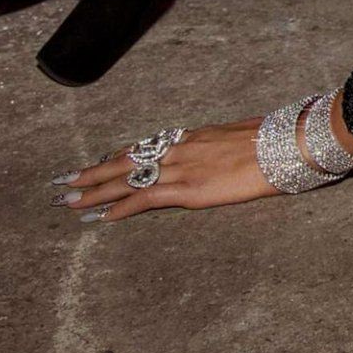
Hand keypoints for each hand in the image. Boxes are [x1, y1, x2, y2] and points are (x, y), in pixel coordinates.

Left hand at [46, 118, 281, 222]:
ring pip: (126, 179)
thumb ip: (237, 140)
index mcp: (196, 136)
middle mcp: (181, 148)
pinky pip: (144, 199)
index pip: (148, 144)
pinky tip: (99, 217)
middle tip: (64, 180)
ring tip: (67, 200)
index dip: (121, 154)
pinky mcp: (188, 189)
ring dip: (94, 191)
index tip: (100, 160)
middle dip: (94, 171)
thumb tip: (244, 143)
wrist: (288, 144)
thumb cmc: (278, 139)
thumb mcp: (251, 134)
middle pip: (127, 158)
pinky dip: (119, 209)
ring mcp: (182, 168)